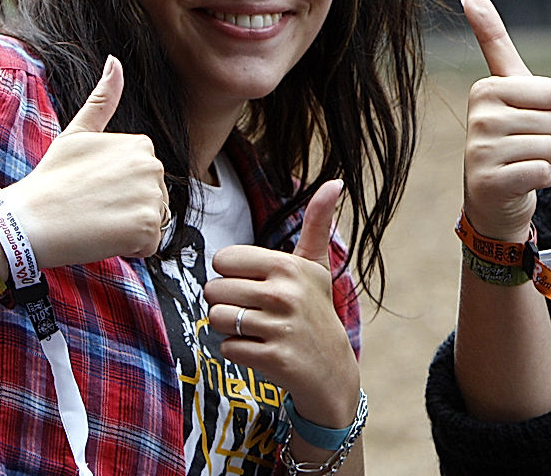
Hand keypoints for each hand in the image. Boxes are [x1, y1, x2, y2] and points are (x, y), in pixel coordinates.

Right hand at [0, 55, 167, 268]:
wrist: (27, 220)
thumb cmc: (51, 178)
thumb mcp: (77, 133)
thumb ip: (103, 99)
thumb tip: (116, 60)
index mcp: (142, 145)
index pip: (144, 178)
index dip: (118, 189)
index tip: (92, 188)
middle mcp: (153, 167)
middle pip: (153, 199)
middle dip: (127, 209)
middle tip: (92, 206)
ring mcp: (153, 197)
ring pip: (152, 221)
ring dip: (128, 229)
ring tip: (96, 221)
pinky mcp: (148, 228)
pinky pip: (150, 245)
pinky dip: (129, 248)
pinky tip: (102, 237)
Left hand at [205, 179, 360, 429]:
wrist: (331, 368)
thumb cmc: (315, 309)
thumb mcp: (316, 265)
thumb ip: (317, 222)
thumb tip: (336, 181)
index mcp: (288, 265)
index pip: (223, 260)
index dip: (233, 275)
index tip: (255, 285)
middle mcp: (284, 293)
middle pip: (214, 290)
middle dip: (227, 303)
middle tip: (254, 311)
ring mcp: (279, 326)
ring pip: (216, 318)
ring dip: (229, 328)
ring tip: (256, 329)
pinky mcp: (272, 358)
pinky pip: (226, 348)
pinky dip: (238, 351)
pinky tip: (261, 349)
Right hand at [460, 0, 550, 241]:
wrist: (492, 200)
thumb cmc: (508, 136)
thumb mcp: (505, 87)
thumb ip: (492, 41)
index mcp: (485, 88)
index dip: (550, 110)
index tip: (524, 119)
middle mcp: (479, 116)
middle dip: (550, 137)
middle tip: (523, 146)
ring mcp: (481, 150)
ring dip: (545, 159)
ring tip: (520, 163)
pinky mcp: (490, 182)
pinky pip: (544, 172)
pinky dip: (541, 180)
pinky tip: (519, 182)